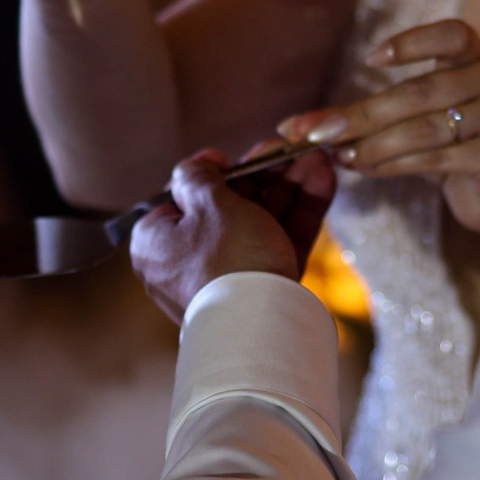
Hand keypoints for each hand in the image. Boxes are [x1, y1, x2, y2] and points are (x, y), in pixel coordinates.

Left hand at [128, 146, 336, 321]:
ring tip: (316, 158)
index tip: (231, 158)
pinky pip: (277, 242)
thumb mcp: (208, 206)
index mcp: (157, 242)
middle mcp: (187, 260)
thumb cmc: (225, 261)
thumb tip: (193, 166)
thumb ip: (198, 178)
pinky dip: (300, 212)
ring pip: (260, 220)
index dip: (211, 172)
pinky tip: (322, 180)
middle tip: (289, 150)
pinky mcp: (262, 286)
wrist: (262, 328)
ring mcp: (229, 274)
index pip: (180, 197)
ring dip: (290, 186)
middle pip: (229, 205)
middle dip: (266, 174)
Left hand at [280, 21, 479, 310]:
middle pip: (422, 91)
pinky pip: (438, 159)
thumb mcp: (418, 121)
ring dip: (375, 144)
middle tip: (319, 132)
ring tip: (341, 155)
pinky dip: (394, 165)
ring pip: (427, 128)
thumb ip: (370, 115)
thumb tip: (300, 127)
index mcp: (479, 58)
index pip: (453, 34)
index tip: (370, 60)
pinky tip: (366, 169)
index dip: (414, 42)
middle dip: (363, 114)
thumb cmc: (453, 150)